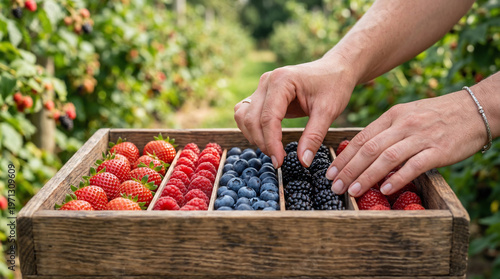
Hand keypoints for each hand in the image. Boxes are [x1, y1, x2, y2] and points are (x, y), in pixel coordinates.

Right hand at [234, 56, 356, 167]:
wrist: (335, 69)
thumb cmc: (334, 86)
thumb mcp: (328, 111)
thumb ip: (314, 136)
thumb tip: (303, 162)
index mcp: (282, 81)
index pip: (268, 118)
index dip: (271, 143)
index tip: (279, 162)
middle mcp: (267, 81)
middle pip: (252, 119)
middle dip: (262, 142)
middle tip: (278, 160)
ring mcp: (262, 86)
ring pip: (243, 116)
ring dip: (253, 136)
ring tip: (272, 149)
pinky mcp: (262, 93)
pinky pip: (245, 112)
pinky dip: (251, 128)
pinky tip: (266, 138)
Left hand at [326, 89, 487, 196]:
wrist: (475, 109)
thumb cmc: (438, 115)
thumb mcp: (408, 115)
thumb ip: (387, 130)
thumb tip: (364, 150)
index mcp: (393, 116)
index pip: (361, 138)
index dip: (344, 156)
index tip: (330, 171)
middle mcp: (403, 125)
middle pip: (369, 149)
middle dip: (348, 169)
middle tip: (334, 186)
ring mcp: (420, 137)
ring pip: (387, 158)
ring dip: (367, 176)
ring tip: (352, 191)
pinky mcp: (438, 150)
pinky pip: (414, 165)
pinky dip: (398, 178)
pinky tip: (386, 189)